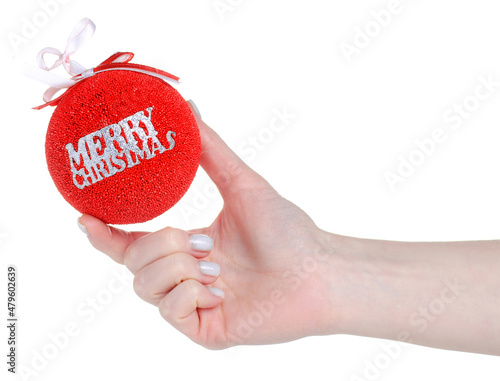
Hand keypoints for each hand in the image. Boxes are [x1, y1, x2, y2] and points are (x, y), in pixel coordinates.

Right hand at [79, 104, 337, 348]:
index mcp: (188, 247)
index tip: (84, 215)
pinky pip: (171, 310)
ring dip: (178, 267)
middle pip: (134, 263)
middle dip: (162, 246)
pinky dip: (193, 293)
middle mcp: (186, 276)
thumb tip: (188, 105)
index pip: (133, 243)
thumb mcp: (241, 183)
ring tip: (214, 264)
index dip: (106, 233)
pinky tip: (222, 291)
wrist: (318, 271)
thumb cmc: (286, 230)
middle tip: (199, 241)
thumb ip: (210, 149)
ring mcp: (192, 304)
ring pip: (146, 286)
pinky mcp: (203, 328)